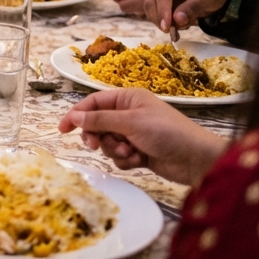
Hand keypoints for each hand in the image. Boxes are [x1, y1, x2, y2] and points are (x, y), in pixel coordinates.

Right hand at [58, 88, 228, 185]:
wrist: (196, 159)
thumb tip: (74, 117)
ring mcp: (134, 134)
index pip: (94, 103)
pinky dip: (125, 160)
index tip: (62, 129)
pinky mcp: (140, 152)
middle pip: (98, 124)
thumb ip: (99, 120)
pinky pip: (119, 156)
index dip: (77, 114)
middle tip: (95, 145)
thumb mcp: (130, 122)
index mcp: (128, 98)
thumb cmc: (166, 132)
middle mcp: (129, 114)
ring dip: (115, 150)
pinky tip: (139, 160)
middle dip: (98, 137)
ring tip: (131, 152)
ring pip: (108, 143)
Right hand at [144, 0, 232, 32]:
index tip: (166, 28)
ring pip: (150, 9)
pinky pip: (154, 13)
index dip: (163, 10)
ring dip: (163, 21)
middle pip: (152, 1)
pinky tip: (178, 24)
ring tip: (184, 25)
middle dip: (162, 18)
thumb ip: (193, 7)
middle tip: (177, 31)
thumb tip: (176, 20)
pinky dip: (164, 22)